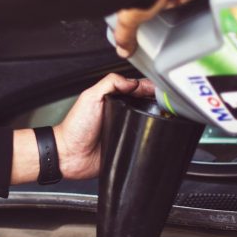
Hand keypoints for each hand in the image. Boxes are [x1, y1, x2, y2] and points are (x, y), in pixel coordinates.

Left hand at [10, 74, 154, 183]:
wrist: (70, 155)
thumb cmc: (75, 128)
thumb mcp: (90, 97)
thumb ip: (109, 83)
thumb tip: (132, 81)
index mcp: (113, 99)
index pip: (136, 89)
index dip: (149, 87)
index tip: (159, 88)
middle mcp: (121, 113)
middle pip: (145, 104)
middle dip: (157, 102)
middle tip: (165, 102)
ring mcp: (125, 129)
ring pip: (147, 122)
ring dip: (156, 119)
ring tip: (165, 116)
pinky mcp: (127, 145)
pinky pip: (143, 141)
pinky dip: (149, 138)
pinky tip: (156, 134)